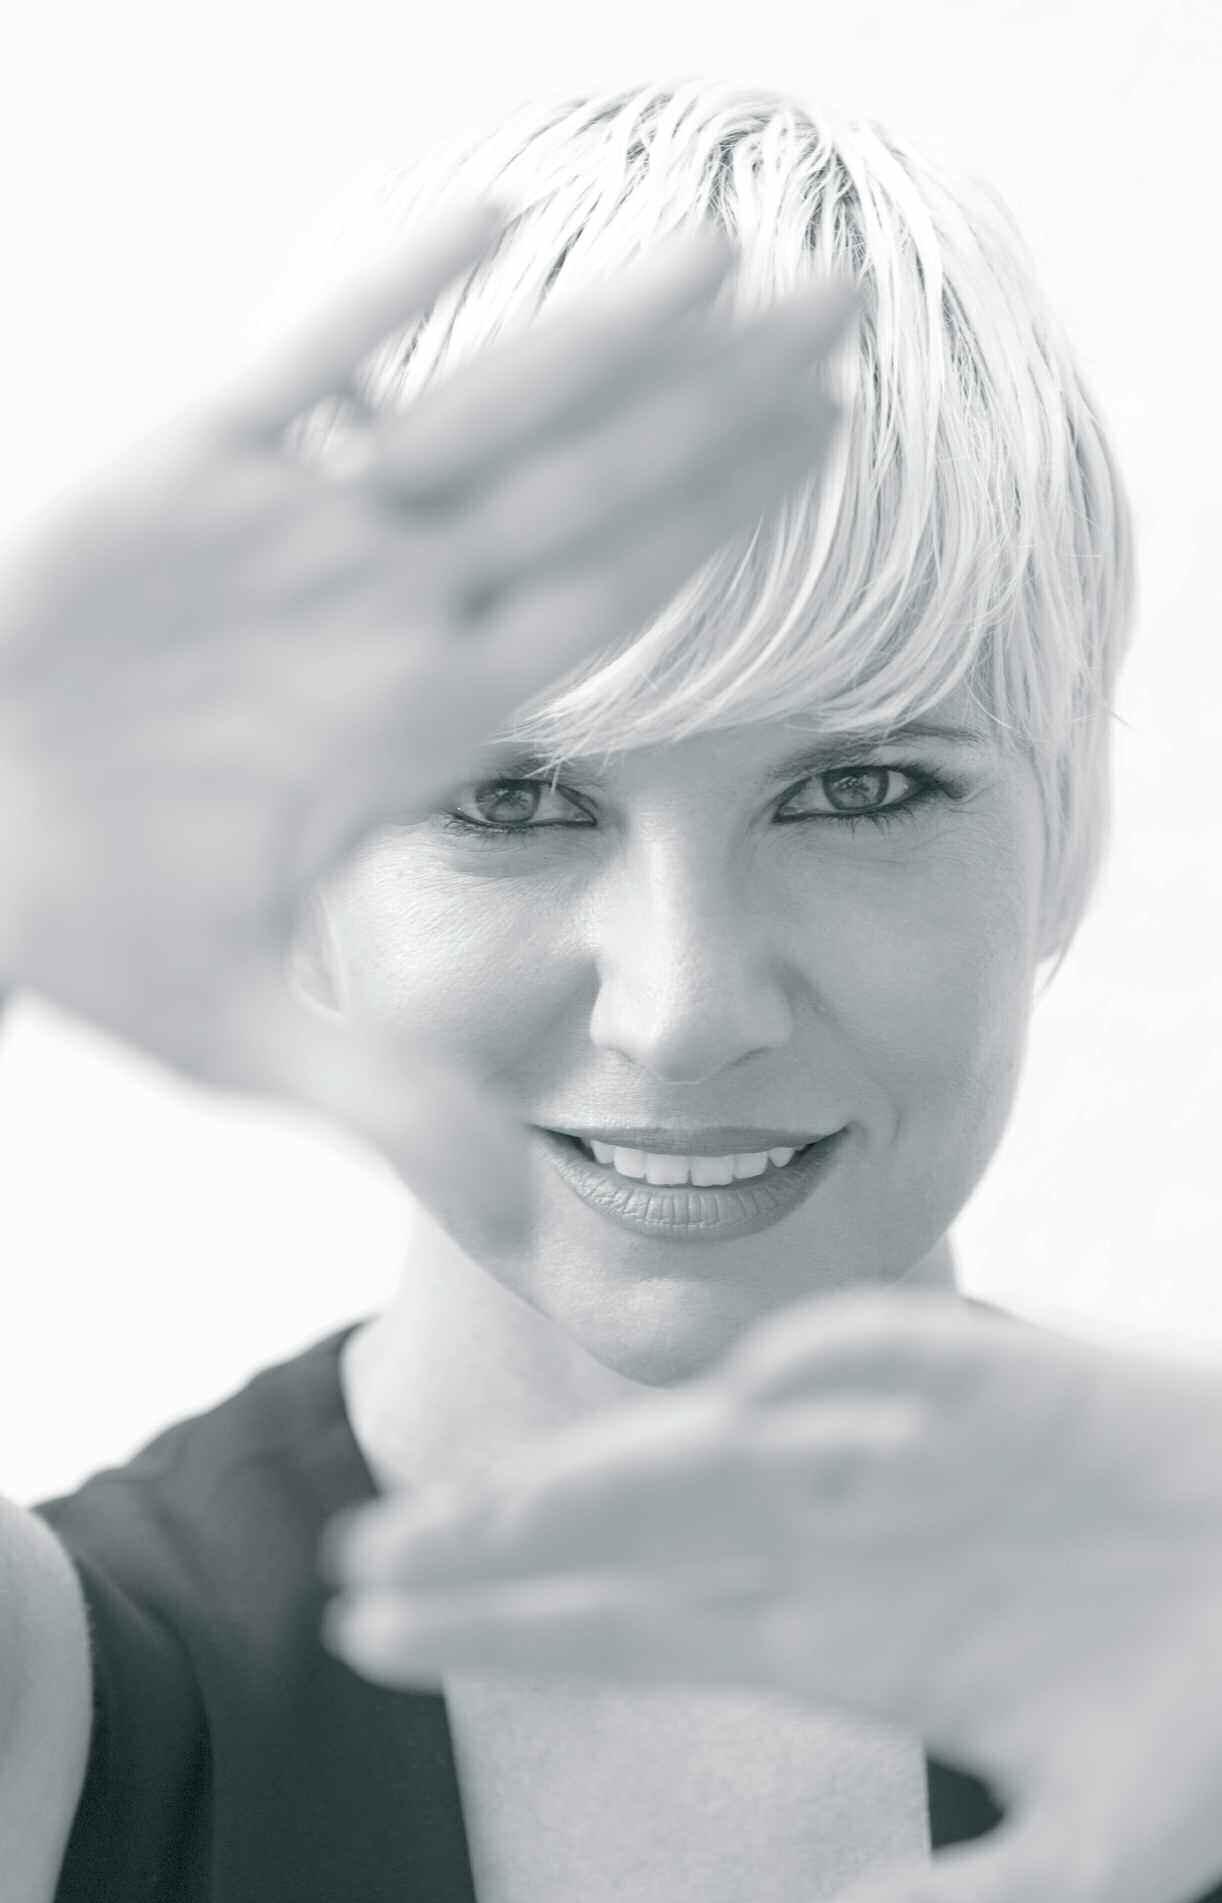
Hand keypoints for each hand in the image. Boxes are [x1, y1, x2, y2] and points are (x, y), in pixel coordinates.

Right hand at [0, 199, 855, 1223]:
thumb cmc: (97, 931)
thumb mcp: (255, 1041)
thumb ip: (403, 1111)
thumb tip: (536, 1238)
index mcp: (415, 716)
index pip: (605, 605)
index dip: (715, 526)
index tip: (833, 451)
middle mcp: (379, 610)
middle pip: (577, 488)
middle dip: (708, 399)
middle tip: (843, 303)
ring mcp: (288, 539)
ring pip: (468, 414)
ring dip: (592, 334)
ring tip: (721, 250)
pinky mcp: (178, 480)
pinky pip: (300, 373)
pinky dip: (381, 297)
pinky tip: (492, 214)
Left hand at [320, 1287, 1221, 1902]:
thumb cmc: (1212, 1724)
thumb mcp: (1090, 1865)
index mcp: (843, 1641)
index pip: (636, 1632)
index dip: (508, 1632)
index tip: (375, 1633)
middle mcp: (844, 1540)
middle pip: (639, 1541)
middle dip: (499, 1554)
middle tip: (358, 1565)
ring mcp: (911, 1457)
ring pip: (721, 1453)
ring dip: (596, 1477)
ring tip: (470, 1507)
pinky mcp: (1008, 1383)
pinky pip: (899, 1359)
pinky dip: (827, 1363)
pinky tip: (743, 1385)